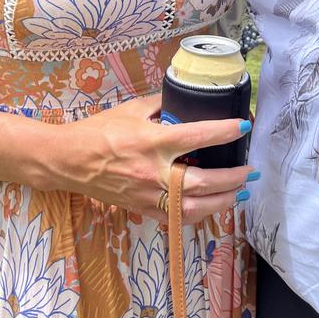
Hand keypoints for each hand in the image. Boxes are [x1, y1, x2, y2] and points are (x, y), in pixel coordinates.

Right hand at [54, 93, 253, 223]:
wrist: (68, 160)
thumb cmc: (98, 130)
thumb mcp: (132, 109)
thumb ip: (161, 104)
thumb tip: (185, 99)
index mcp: (152, 142)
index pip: (198, 136)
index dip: (225, 132)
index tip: (243, 126)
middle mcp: (153, 172)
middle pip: (203, 182)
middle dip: (233, 177)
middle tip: (251, 170)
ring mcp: (148, 196)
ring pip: (194, 208)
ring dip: (222, 201)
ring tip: (240, 192)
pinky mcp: (141, 209)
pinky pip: (176, 218)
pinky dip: (198, 213)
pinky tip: (212, 206)